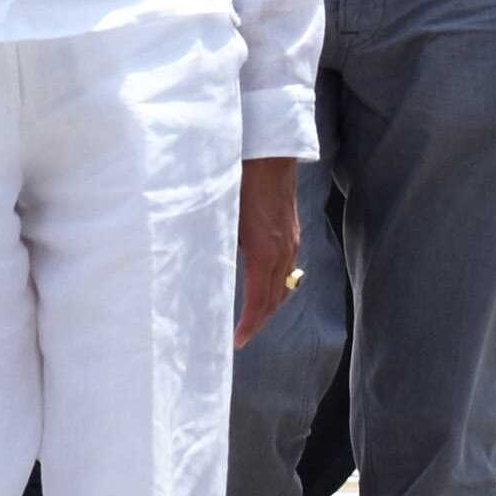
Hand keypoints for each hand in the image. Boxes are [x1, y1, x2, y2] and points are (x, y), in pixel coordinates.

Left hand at [235, 159, 303, 346]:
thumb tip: (204, 269)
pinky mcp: (292, 230)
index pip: (260, 302)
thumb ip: (218, 246)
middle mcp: (283, 251)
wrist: (269, 153)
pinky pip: (288, 267)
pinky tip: (263, 282)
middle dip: (260, 321)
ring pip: (284, 284)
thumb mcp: (224, 218)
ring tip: (252, 317)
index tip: (238, 342)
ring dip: (270, 304)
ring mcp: (291, 241)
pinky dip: (276, 284)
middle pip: (275, 299)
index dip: (250, 326)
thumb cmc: (242, 181)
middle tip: (242, 336)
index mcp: (265, 253)